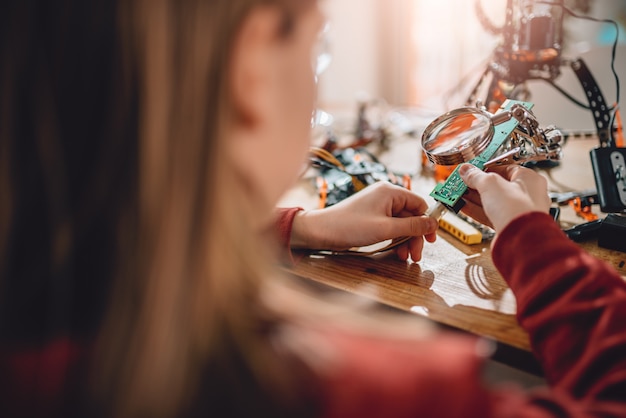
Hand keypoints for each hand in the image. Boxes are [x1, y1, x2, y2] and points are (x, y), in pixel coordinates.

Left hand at [290, 181, 437, 260]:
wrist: (322, 231)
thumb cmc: (350, 226)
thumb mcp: (386, 229)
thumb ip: (412, 226)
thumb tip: (433, 224)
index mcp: (390, 192)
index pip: (419, 204)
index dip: (426, 222)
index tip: (431, 240)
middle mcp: (385, 196)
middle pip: (411, 216)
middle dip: (415, 236)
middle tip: (416, 255)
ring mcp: (377, 206)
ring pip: (400, 224)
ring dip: (405, 240)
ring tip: (405, 257)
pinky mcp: (371, 217)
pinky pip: (389, 227)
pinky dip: (394, 239)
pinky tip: (395, 252)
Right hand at [458, 163, 550, 232]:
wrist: (521, 239)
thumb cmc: (517, 210)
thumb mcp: (490, 184)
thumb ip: (476, 176)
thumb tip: (467, 170)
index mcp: (529, 179)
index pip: (504, 168)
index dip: (485, 168)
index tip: (471, 169)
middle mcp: (526, 195)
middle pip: (497, 186)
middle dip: (477, 184)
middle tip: (462, 182)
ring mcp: (517, 211)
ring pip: (492, 201)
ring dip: (474, 198)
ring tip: (459, 194)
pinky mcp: (509, 225)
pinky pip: (490, 214)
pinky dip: (477, 210)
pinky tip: (464, 206)